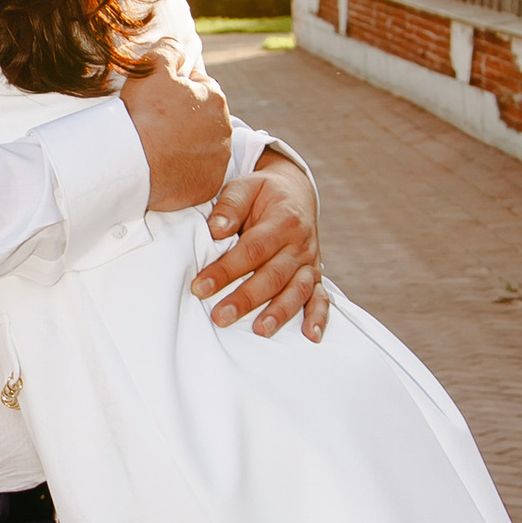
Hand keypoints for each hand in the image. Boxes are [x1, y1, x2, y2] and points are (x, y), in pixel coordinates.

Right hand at [120, 50, 235, 210]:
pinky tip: (167, 167)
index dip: (179, 91)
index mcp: (215, 99)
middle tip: (159, 125)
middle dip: (187, 118)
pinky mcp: (208, 185)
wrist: (131, 165)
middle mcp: (225, 130)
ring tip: (161, 147)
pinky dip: (187, 170)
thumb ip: (169, 50)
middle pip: (205, 118)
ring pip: (204, 146)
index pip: (201, 87)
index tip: (161, 101)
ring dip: (188, 144)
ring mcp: (218, 160)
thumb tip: (178, 46)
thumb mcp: (151, 69)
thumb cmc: (143, 116)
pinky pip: (200, 174)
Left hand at [193, 152, 326, 339]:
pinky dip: (319, 317)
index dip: (225, 270)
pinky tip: (311, 335)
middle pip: (273, 275)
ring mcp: (310, 262)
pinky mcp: (316, 275)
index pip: (252, 249)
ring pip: (297, 290)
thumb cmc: (263, 193)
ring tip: (260, 330)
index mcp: (283, 220)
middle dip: (246, 298)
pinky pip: (321, 297)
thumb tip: (217, 229)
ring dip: (279, 312)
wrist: (296, 193)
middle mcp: (300, 243)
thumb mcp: (246, 187)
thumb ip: (230, 205)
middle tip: (220, 317)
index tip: (200, 287)